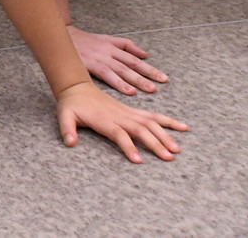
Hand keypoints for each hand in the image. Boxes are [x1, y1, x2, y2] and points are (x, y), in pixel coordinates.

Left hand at [55, 81, 186, 162]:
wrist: (76, 87)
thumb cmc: (71, 104)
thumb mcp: (64, 116)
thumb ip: (67, 129)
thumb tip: (69, 143)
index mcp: (105, 120)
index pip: (119, 134)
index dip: (128, 146)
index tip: (138, 160)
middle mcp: (120, 116)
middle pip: (140, 130)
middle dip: (155, 143)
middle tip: (168, 157)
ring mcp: (128, 113)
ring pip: (151, 123)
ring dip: (165, 135)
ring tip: (177, 149)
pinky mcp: (133, 111)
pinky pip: (153, 116)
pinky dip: (168, 121)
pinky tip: (183, 127)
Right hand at [69, 25, 167, 95]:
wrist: (60, 35)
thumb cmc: (84, 40)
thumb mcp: (106, 38)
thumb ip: (126, 45)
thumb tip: (144, 54)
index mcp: (113, 47)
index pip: (135, 59)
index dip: (149, 68)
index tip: (163, 78)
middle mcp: (108, 52)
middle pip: (131, 64)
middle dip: (147, 74)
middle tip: (161, 83)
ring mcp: (99, 58)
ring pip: (122, 69)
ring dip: (137, 79)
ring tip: (150, 89)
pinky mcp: (89, 64)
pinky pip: (107, 74)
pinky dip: (119, 83)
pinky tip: (129, 91)